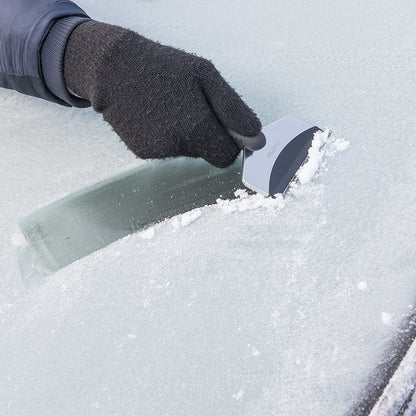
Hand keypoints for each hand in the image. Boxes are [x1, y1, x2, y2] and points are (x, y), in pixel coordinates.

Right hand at [64, 21, 260, 167]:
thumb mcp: (206, 77)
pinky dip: (167, 136)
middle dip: (208, 137)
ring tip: (170, 106)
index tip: (220, 123)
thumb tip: (257, 141)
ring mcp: (157, 152)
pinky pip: (167, 150)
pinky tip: (155, 115)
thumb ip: (235, 111)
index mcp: (196, 128)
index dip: (227, 140)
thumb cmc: (165, 67)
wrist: (112, 68)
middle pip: (207, 154)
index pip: (226, 156)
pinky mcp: (141, 152)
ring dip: (186, 134)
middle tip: (194, 108)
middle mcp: (177, 146)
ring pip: (187, 152)